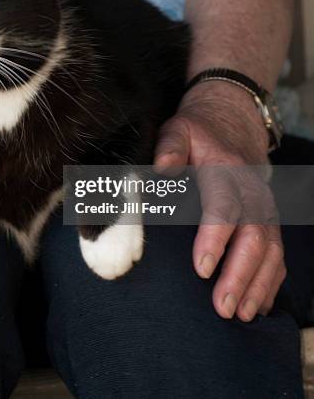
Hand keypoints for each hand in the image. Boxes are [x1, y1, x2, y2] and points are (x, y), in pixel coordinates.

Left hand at [154, 81, 285, 321]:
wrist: (230, 126)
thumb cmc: (196, 134)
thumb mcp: (178, 130)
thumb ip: (169, 146)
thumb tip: (162, 168)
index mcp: (226, 171)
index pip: (224, 206)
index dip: (215, 238)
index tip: (201, 267)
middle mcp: (252, 193)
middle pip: (254, 236)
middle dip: (239, 274)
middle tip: (221, 307)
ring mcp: (265, 209)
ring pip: (271, 251)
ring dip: (258, 285)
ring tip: (240, 315)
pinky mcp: (269, 222)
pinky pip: (278, 255)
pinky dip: (270, 282)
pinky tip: (256, 306)